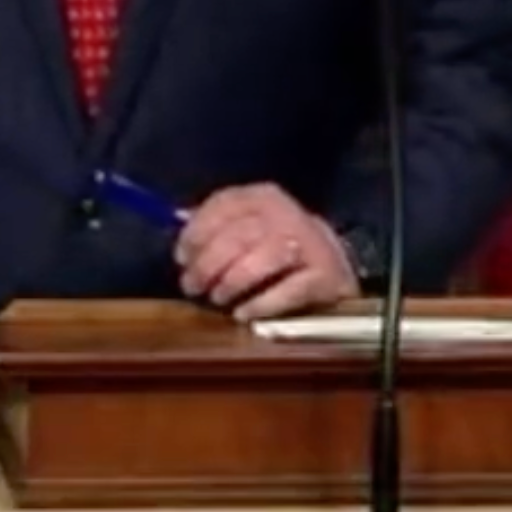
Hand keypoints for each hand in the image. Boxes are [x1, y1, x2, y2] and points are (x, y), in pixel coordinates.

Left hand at [174, 183, 357, 321]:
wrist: (334, 264)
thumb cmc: (277, 245)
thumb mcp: (250, 224)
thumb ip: (216, 222)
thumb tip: (177, 218)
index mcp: (264, 197)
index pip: (224, 204)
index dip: (197, 232)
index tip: (181, 258)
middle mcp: (287, 214)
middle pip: (240, 235)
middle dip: (208, 264)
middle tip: (192, 286)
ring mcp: (309, 244)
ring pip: (263, 259)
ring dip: (232, 281)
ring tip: (218, 298)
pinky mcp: (324, 276)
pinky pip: (288, 290)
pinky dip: (261, 303)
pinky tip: (243, 314)